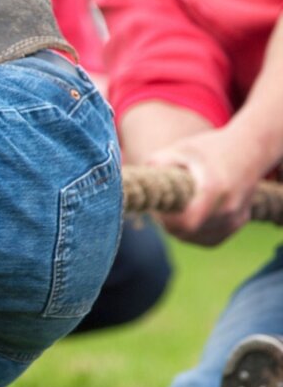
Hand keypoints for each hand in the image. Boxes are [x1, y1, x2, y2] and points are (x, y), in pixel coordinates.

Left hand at [146, 125, 264, 245]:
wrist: (251, 147)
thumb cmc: (210, 147)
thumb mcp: (180, 148)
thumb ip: (156, 163)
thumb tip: (134, 179)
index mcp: (213, 189)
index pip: (183, 224)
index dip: (165, 220)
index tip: (157, 207)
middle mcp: (227, 208)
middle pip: (186, 233)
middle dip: (168, 224)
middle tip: (162, 207)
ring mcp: (235, 217)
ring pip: (197, 238)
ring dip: (181, 230)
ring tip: (176, 208)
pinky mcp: (238, 223)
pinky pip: (210, 239)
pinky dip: (195, 233)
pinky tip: (189, 217)